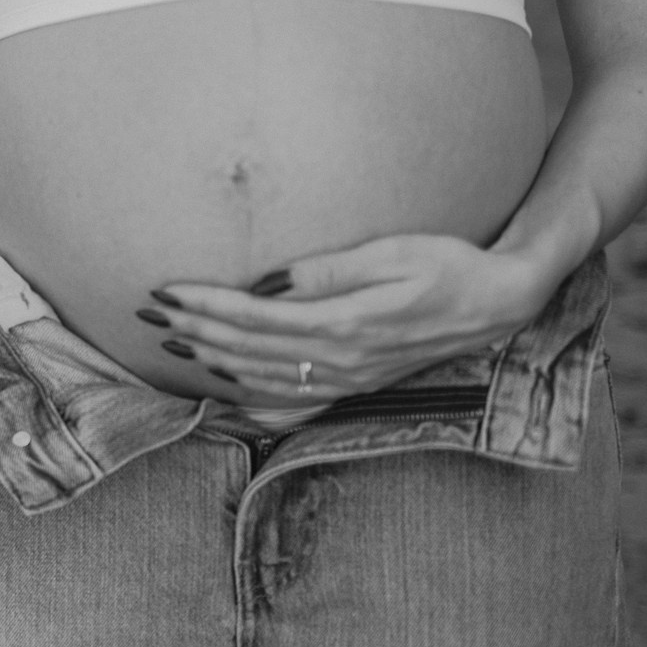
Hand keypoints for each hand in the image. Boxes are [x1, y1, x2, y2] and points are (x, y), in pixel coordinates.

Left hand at [143, 234, 557, 398]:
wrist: (499, 302)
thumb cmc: (447, 264)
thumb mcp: (393, 253)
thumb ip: (329, 271)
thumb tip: (269, 282)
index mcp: (345, 324)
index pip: (254, 317)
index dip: (205, 305)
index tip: (165, 290)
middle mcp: (342, 360)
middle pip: (248, 349)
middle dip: (194, 330)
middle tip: (147, 312)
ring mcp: (348, 378)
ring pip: (262, 375)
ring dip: (211, 358)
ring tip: (171, 339)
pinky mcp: (355, 383)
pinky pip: (290, 393)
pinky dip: (247, 387)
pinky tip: (221, 376)